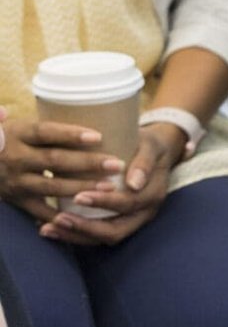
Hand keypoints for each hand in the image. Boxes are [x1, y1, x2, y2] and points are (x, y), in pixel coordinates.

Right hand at [0, 113, 124, 229]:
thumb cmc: (9, 139)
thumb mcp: (16, 125)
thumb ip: (34, 122)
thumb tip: (6, 111)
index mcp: (18, 134)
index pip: (45, 132)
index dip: (70, 134)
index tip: (99, 136)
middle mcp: (16, 158)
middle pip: (54, 160)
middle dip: (88, 163)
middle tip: (117, 164)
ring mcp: (16, 181)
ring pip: (52, 186)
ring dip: (82, 187)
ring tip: (109, 187)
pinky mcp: (17, 200)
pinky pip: (40, 210)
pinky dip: (60, 215)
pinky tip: (83, 214)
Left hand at [48, 123, 187, 245]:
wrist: (156, 153)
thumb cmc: (148, 146)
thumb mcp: (150, 146)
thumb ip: (144, 162)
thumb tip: (134, 183)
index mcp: (153, 194)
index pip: (129, 204)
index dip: (105, 203)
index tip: (79, 196)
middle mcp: (144, 213)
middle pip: (116, 230)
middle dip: (85, 227)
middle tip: (59, 218)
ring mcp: (131, 222)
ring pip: (104, 238)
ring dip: (76, 236)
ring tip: (49, 228)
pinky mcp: (118, 224)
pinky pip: (96, 236)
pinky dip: (75, 235)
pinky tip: (52, 229)